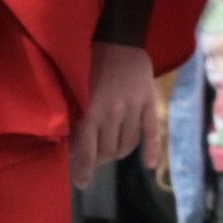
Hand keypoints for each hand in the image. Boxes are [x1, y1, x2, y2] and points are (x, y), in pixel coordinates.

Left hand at [82, 42, 156, 171]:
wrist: (118, 39)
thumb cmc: (89, 64)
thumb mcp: (76, 90)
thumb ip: (76, 116)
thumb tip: (70, 145)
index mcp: (91, 112)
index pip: (88, 151)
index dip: (85, 170)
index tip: (82, 183)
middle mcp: (113, 114)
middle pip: (109, 151)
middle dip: (101, 158)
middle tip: (97, 156)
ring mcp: (134, 109)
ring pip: (128, 144)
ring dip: (119, 153)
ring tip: (113, 152)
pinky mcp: (149, 103)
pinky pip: (152, 132)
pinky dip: (151, 150)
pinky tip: (149, 165)